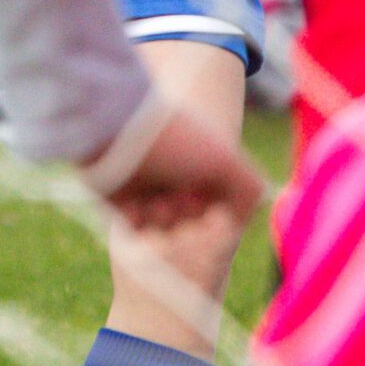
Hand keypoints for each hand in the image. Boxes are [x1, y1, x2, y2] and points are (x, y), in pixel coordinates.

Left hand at [93, 100, 266, 238]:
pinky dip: (137, 224)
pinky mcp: (123, 204)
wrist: (115, 132)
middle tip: (178, 194)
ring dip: (162, 220)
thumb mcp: (225, 161)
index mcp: (206, 168)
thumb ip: (248, 191)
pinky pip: (136, 233)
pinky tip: (134, 204)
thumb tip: (240, 222)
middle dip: (188, 216)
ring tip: (153, 198)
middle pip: (193, 226)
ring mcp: (151, 193)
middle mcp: (180, 180)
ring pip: (165, 232)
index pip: (221, 212)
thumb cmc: (175, 142)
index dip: (217, 216)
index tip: (211, 207)